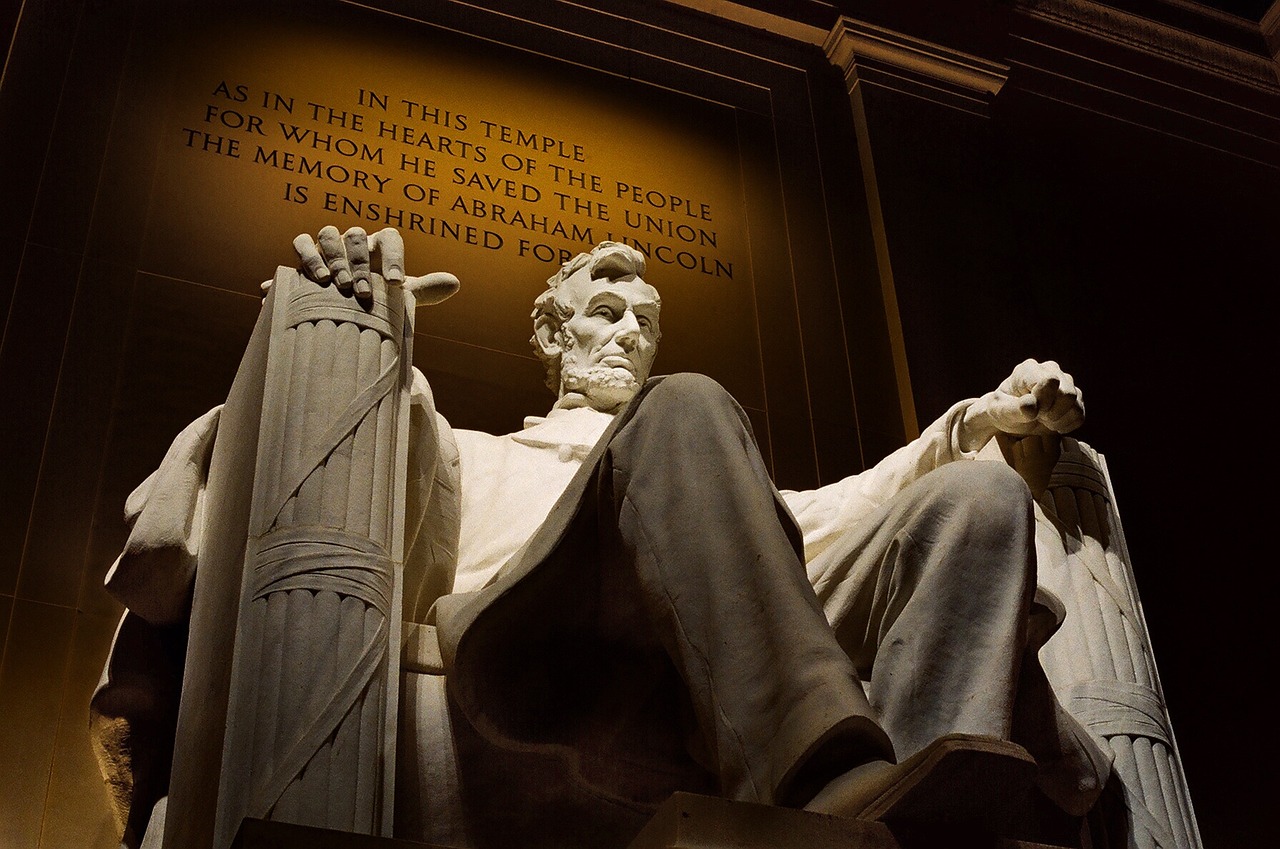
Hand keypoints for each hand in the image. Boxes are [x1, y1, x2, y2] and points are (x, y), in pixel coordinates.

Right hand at [262, 226, 458, 304]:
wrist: (339, 314)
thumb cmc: (373, 303)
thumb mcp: (398, 298)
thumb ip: (424, 290)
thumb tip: (455, 283)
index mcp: (378, 249)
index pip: (389, 238)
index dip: (394, 257)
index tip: (396, 282)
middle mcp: (354, 242)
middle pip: (358, 235)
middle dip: (360, 263)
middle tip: (362, 292)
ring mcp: (329, 246)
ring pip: (329, 233)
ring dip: (335, 258)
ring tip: (339, 285)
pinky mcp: (305, 254)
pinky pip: (302, 242)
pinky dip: (309, 256)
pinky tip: (316, 278)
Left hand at [960, 359, 1083, 451]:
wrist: (1010, 420)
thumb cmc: (1001, 412)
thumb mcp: (999, 412)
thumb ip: (1013, 409)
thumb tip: (1030, 405)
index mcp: (1029, 369)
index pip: (1050, 381)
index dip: (1042, 401)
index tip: (1029, 411)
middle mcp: (1050, 370)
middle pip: (1067, 393)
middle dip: (1051, 411)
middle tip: (1036, 417)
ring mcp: (1065, 383)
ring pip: (1076, 403)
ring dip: (1058, 419)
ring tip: (1042, 420)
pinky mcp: (1075, 398)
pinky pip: (1079, 415)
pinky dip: (1066, 425)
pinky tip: (1051, 424)